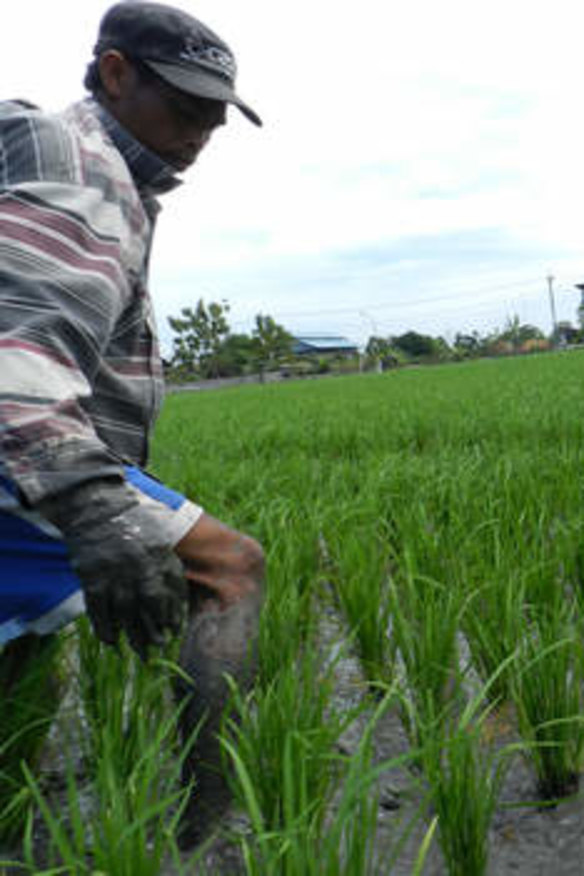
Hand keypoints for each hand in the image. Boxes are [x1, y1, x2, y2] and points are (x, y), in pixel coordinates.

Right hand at [37, 478, 186, 657]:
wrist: (96, 507)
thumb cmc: (133, 525)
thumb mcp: (158, 539)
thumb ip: (168, 567)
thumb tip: (176, 604)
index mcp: (159, 553)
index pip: (171, 591)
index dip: (173, 614)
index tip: (175, 630)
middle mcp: (139, 563)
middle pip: (150, 605)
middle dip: (157, 630)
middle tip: (161, 647)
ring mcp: (114, 571)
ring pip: (126, 612)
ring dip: (134, 637)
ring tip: (142, 654)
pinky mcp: (92, 577)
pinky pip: (99, 611)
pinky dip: (106, 629)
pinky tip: (112, 642)